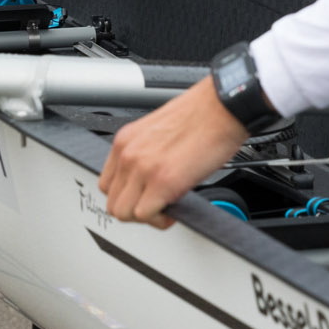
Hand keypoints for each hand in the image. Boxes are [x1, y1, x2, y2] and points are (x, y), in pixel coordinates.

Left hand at [99, 79, 248, 227]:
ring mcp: (143, 168)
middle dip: (135, 210)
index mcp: (125, 141)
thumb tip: (145, 179)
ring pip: (124, 213)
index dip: (126, 196)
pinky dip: (160, 220)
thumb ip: (144, 154)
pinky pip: (146, 216)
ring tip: (165, 208)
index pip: (107, 184)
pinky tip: (174, 210)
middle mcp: (128, 154)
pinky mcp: (163, 182)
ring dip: (146, 217)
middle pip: (113, 202)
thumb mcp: (157, 132)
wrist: (221, 108)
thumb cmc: (199, 116)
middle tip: (157, 207)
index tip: (142, 197)